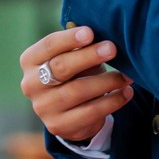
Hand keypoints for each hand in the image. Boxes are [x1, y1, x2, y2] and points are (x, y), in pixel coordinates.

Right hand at [19, 24, 133, 140]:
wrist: (70, 113)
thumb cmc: (74, 74)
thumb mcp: (73, 57)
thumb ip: (80, 47)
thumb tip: (102, 35)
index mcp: (30, 61)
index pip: (48, 46)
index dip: (69, 38)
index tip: (91, 33)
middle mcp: (31, 84)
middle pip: (61, 67)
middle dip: (89, 56)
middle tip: (112, 49)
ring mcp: (43, 108)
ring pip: (77, 91)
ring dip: (106, 81)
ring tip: (127, 76)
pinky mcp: (58, 126)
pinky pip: (90, 112)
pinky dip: (112, 101)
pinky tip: (126, 92)